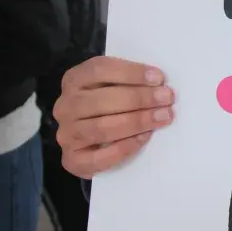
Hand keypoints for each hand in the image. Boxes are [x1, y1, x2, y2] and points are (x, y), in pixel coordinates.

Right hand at [52, 56, 174, 178]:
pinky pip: (99, 157)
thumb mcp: (112, 85)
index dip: (130, 73)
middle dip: (138, 98)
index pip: (99, 70)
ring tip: (162, 117)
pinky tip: (144, 137)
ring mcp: (67, 135)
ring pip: (101, 128)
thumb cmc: (108, 105)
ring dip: (136, 121)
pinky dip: (124, 147)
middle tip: (166, 98)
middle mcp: (65, 106)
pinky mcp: (72, 160)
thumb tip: (158, 83)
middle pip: (101, 100)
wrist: (89, 143)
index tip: (158, 77)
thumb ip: (128, 81)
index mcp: (74, 80)